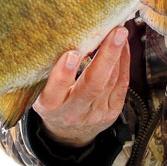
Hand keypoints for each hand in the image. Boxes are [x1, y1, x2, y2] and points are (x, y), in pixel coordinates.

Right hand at [32, 27, 129, 147]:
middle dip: (106, 57)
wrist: (69, 133)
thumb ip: (50, 70)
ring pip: (111, 81)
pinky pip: (122, 84)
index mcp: (50, 107)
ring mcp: (96, 114)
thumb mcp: (42, 90)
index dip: (63, 74)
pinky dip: (124, 62)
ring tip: (119, 32)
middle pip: (93, 85)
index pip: (55, 92)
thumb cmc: (54, 102)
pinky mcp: (112, 112)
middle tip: (115, 32)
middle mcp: (74, 112)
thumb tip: (66, 35)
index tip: (71, 54)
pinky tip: (123, 45)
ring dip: (117, 54)